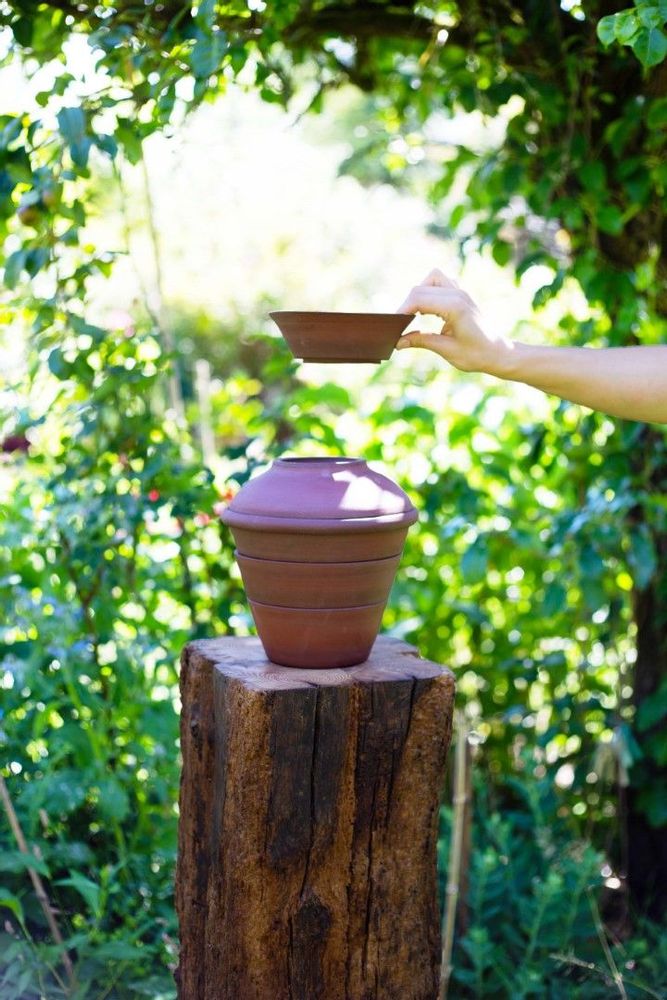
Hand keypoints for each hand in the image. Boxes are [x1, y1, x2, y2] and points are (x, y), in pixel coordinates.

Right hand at [396, 268, 511, 375]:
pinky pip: (441, 282)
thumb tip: (397, 342)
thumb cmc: (476, 354)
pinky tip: (428, 309)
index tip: (394, 327)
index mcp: (455, 307)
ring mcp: (461, 292)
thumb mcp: (446, 350)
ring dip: (420, 292)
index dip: (402, 311)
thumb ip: (421, 341)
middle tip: (401, 325)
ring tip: (415, 314)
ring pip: (432, 278)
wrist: (499, 352)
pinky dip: (430, 291)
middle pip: (420, 288)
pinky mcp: (462, 294)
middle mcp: (458, 294)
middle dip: (407, 305)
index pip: (418, 298)